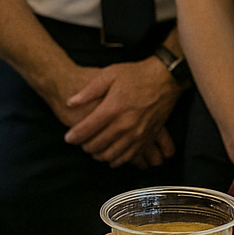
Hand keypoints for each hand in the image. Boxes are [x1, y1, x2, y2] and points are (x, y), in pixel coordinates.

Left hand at [62, 58, 180, 166]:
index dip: (74, 136)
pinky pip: (129, 157)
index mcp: (113, 108)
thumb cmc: (136, 75)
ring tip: (93, 149)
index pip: (87, 129)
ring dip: (99, 155)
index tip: (68, 138)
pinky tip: (110, 156)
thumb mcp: (109, 74)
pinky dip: (117, 160)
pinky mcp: (147, 138)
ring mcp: (137, 133)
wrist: (165, 79)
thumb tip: (70, 102)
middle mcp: (124, 124)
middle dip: (85, 146)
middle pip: (97, 145)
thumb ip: (88, 90)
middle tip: (80, 142)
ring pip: (112, 154)